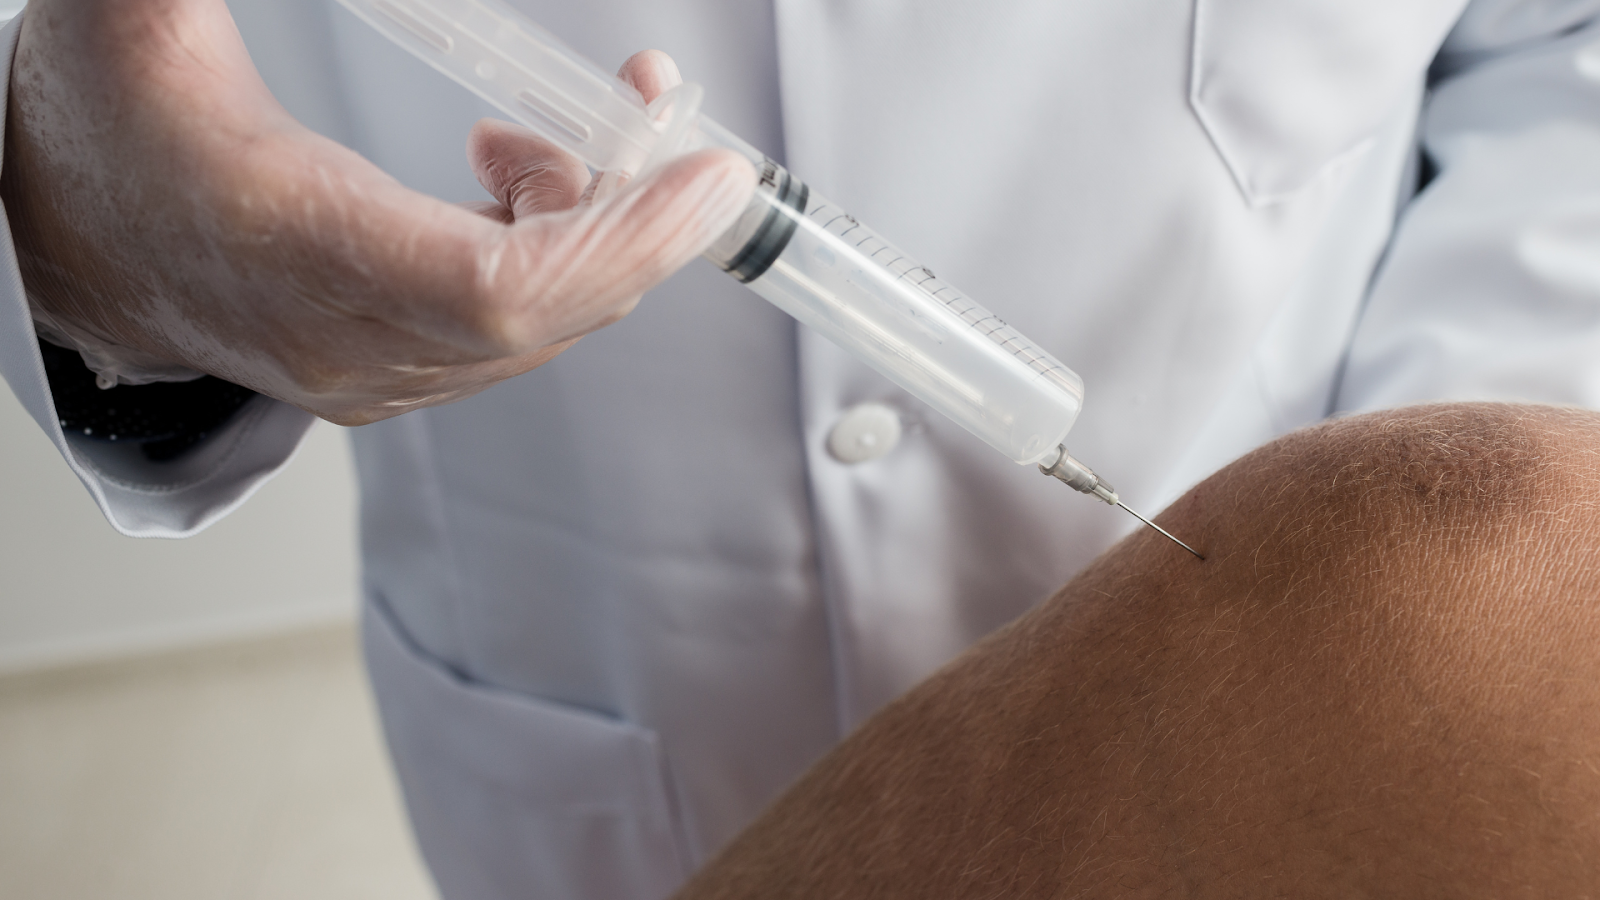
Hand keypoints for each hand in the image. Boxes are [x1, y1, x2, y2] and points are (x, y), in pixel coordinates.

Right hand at [1, 0, 754, 423]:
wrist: (51, 229)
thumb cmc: (91, 121)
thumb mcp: (137, 8)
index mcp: (292, 247)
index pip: (502, 288)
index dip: (620, 238)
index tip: (705, 175)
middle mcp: (342, 338)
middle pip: (549, 310)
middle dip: (634, 215)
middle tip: (656, 118)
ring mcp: (367, 370)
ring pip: (539, 324)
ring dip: (592, 228)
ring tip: (556, 137)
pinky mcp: (382, 369)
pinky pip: (509, 330)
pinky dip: (551, 255)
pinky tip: (519, 179)